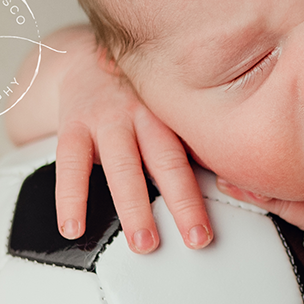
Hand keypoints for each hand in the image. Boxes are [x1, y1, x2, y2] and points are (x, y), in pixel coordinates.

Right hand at [54, 44, 214, 252]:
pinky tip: (72, 228)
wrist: (80, 60)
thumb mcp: (165, 110)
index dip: (212, 189)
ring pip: (122, 165)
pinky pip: (70, 163)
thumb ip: (189, 142)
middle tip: (197, 240)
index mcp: (172, 114)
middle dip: (183, 202)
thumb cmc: (133, 99)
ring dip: (133, 207)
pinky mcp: (72, 124)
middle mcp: (143, 113)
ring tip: (143, 243)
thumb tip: (233, 186)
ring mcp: (107, 118)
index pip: (197, 155)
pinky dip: (70, 198)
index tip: (220, 225)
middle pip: (167, 160)